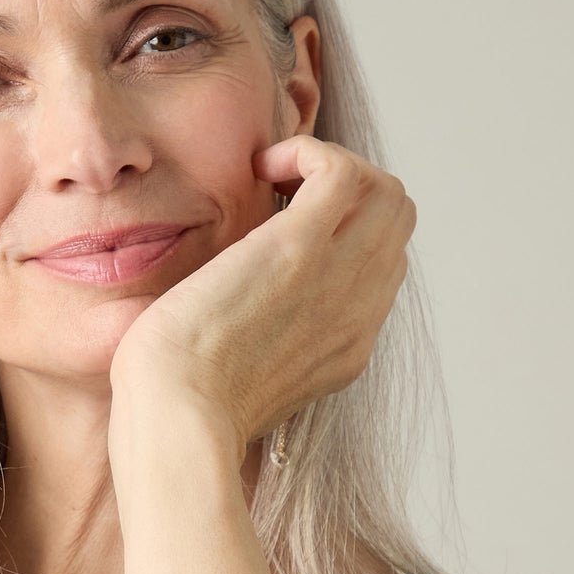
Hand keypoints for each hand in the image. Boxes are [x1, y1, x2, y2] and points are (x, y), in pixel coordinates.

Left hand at [107, 136, 416, 461]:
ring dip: (330, 164)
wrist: (177, 421)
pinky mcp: (299, 250)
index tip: (285, 225)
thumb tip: (230, 313)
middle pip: (396, 220)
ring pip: (384, 191)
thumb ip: (258, 344)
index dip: (346, 230)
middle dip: (349, 186)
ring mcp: (337, 279)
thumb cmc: (181, 408)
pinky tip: (260, 167)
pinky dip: (305, 152)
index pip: (381, 267)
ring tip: (272, 176)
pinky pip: (341, 170)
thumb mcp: (238, 379)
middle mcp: (357, 313)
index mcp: (346, 348)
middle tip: (283, 190)